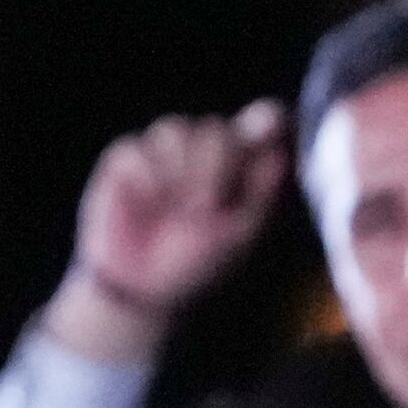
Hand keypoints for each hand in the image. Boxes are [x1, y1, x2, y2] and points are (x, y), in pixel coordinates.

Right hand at [46, 100, 294, 358]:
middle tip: (208, 208)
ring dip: (182, 171)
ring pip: (175, 129)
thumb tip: (279, 144)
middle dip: (217, 167)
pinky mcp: (127, 160)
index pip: (259, 123)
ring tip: (178, 210)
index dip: (266, 118)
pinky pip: (138, 147)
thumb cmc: (199, 263)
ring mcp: (163, 154)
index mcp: (238, 166)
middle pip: (216, 128)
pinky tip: (152, 202)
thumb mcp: (243, 231)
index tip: (270, 127)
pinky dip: (149, 176)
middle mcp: (201, 153)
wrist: (145, 289)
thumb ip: (264, 186)